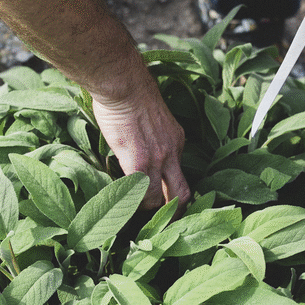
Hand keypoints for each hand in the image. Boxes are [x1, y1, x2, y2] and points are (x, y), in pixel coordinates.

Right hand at [91, 82, 189, 212]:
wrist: (123, 82)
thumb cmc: (129, 91)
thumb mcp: (150, 117)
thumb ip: (150, 135)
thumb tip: (136, 146)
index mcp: (176, 140)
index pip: (178, 175)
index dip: (168, 190)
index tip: (158, 199)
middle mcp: (172, 152)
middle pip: (182, 194)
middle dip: (172, 213)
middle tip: (159, 222)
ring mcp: (157, 159)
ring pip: (161, 199)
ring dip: (149, 211)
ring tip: (136, 216)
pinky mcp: (138, 162)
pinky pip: (140, 194)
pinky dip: (133, 204)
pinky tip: (123, 206)